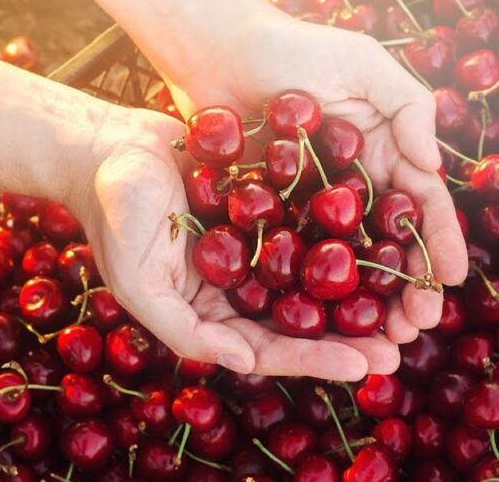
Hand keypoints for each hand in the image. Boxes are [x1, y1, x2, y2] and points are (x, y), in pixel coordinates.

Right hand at [74, 106, 399, 380]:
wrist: (107, 147)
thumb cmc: (113, 214)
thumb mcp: (135, 280)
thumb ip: (181, 328)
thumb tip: (243, 363)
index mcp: (204, 311)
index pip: (264, 348)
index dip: (312, 359)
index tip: (362, 363)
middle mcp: (232, 285)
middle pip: (297, 318)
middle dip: (347, 334)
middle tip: (399, 345)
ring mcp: (249, 243)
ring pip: (309, 274)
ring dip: (354, 288)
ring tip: (403, 297)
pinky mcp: (260, 203)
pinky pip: (304, 220)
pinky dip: (338, 230)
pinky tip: (380, 231)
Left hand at [165, 12, 468, 343]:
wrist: (216, 50)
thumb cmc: (292, 48)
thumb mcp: (363, 64)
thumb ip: (407, 108)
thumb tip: (429, 169)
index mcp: (379, 153)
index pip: (418, 206)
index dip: (438, 243)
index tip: (453, 281)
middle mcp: (346, 185)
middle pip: (384, 244)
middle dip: (405, 286)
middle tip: (413, 327)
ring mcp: (303, 202)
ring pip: (339, 259)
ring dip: (359, 299)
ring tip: (374, 336)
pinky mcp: (260, 210)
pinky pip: (285, 252)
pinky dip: (301, 284)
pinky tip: (312, 317)